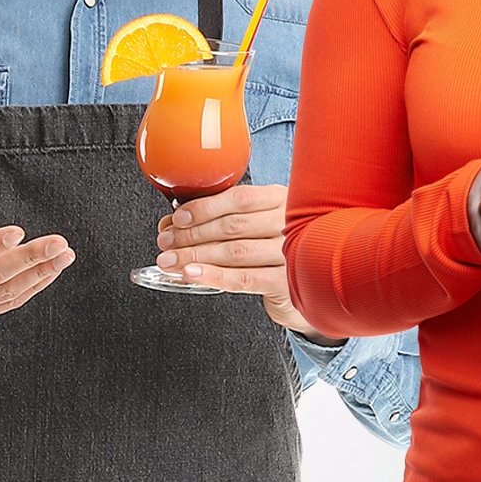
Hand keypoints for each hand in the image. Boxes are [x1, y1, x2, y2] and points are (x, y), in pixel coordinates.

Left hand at [154, 183, 332, 340]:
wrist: (314, 283)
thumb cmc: (278, 248)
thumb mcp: (260, 221)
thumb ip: (225, 216)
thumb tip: (174, 220)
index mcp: (282, 199)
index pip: (239, 198)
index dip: (204, 207)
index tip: (177, 218)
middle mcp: (290, 222)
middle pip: (233, 225)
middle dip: (191, 234)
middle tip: (166, 242)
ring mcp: (292, 252)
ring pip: (234, 251)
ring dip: (195, 255)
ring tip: (170, 261)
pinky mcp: (288, 282)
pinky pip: (244, 278)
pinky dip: (213, 275)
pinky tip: (192, 273)